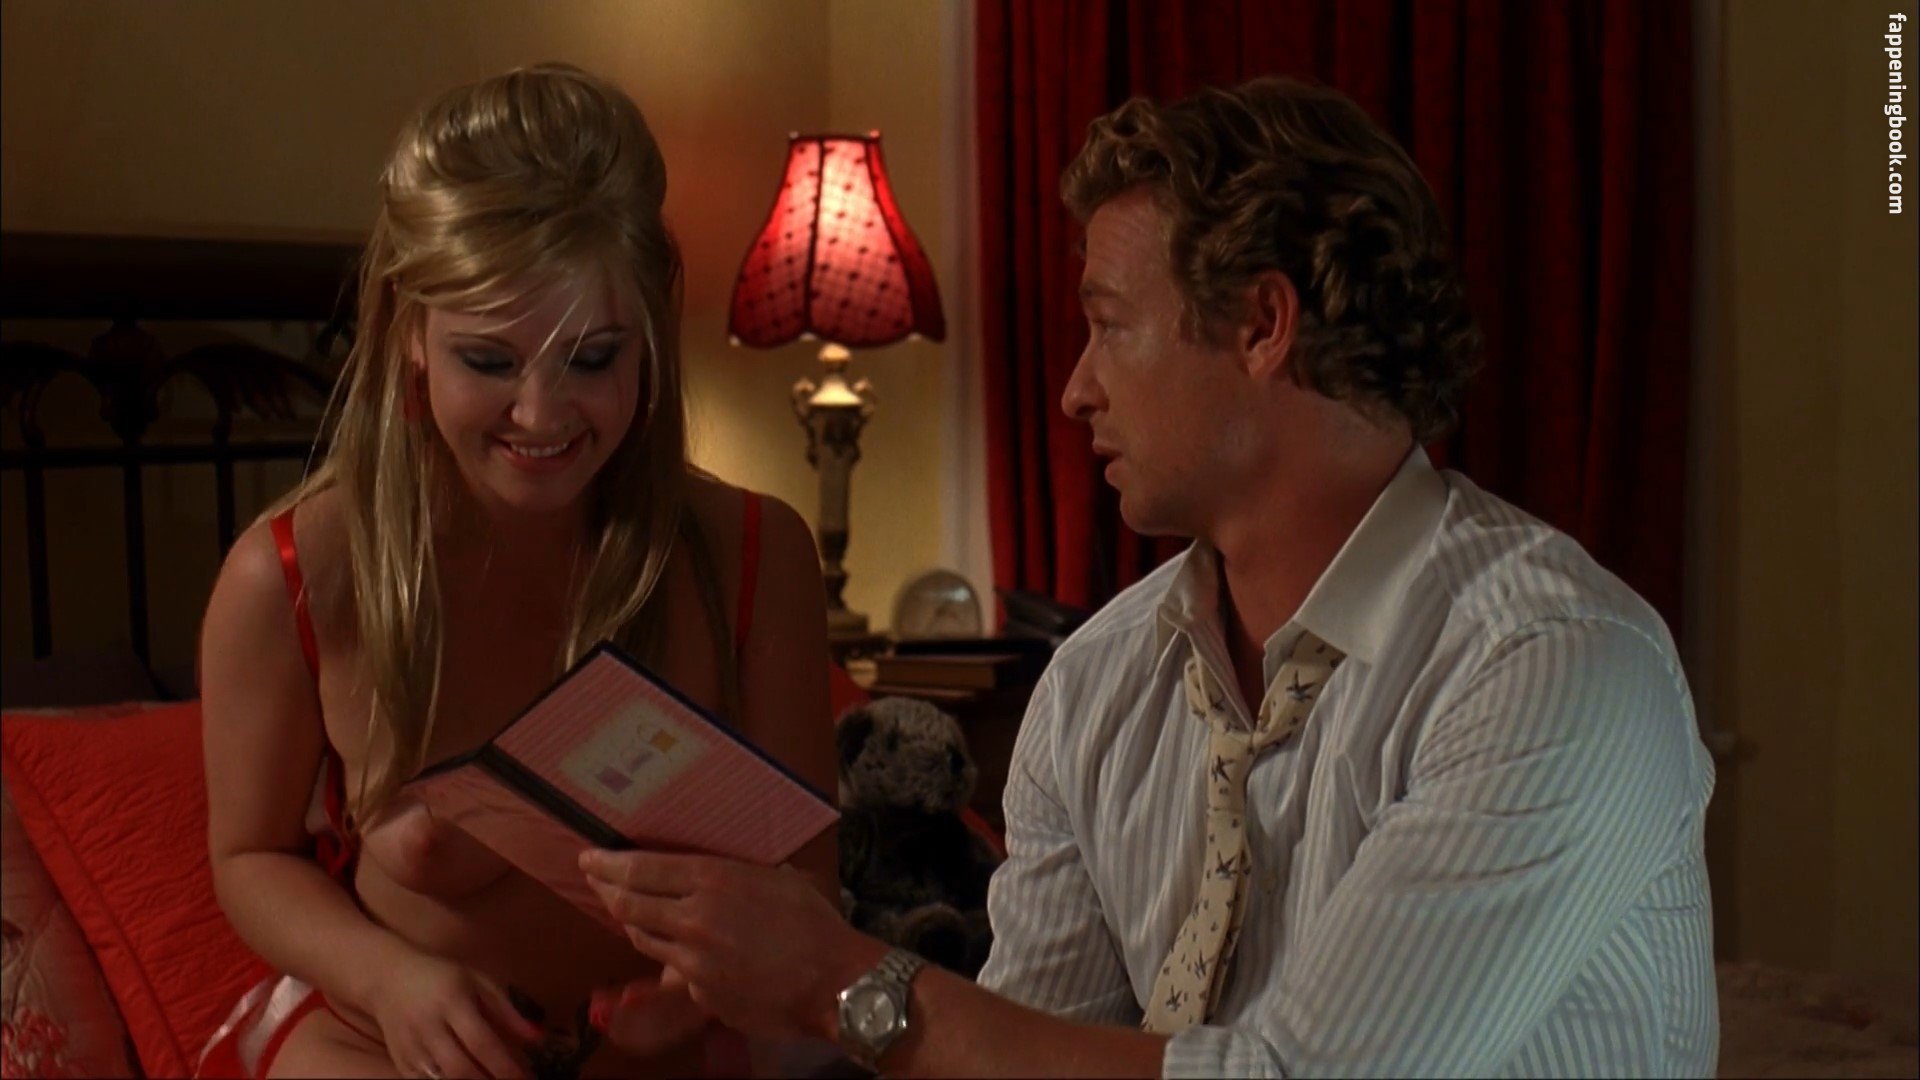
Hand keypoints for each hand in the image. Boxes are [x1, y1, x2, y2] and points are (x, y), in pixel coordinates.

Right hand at [363, 948, 543, 1078]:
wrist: (389, 978)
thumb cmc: (442, 978)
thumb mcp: (478, 983)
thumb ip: (509, 1011)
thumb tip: (539, 1039)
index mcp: (452, 1002)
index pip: (483, 1043)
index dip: (506, 1066)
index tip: (528, 1078)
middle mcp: (429, 1026)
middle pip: (460, 1068)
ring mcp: (411, 1046)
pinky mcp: (400, 1060)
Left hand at [579, 849, 885, 1040]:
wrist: (834, 981)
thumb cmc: (813, 924)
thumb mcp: (776, 879)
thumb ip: (734, 876)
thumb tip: (712, 873)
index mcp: (713, 879)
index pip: (642, 869)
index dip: (607, 864)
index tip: (588, 859)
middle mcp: (694, 917)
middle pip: (628, 904)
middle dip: (606, 890)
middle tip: (595, 881)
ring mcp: (693, 959)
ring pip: (644, 939)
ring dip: (635, 924)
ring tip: (630, 912)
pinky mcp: (699, 992)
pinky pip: (676, 972)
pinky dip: (677, 959)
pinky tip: (688, 953)